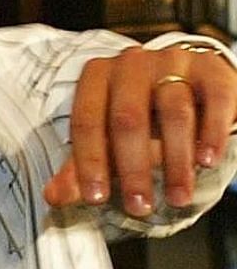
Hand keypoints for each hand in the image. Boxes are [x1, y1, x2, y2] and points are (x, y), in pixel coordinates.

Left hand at [44, 45, 236, 215]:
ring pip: (174, 112)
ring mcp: (172, 61)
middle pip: (128, 119)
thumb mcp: (108, 137)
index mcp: (97, 76)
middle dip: (133, 169)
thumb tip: (54, 197)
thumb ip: (82, 165)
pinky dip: (212, 133)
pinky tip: (208, 161)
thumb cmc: (142, 115)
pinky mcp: (210, 67)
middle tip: (139, 207)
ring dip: (176, 161)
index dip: (89, 161)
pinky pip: (214, 99)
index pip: (86, 120)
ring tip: (178, 197)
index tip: (96, 198)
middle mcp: (131, 63)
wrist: (189, 82)